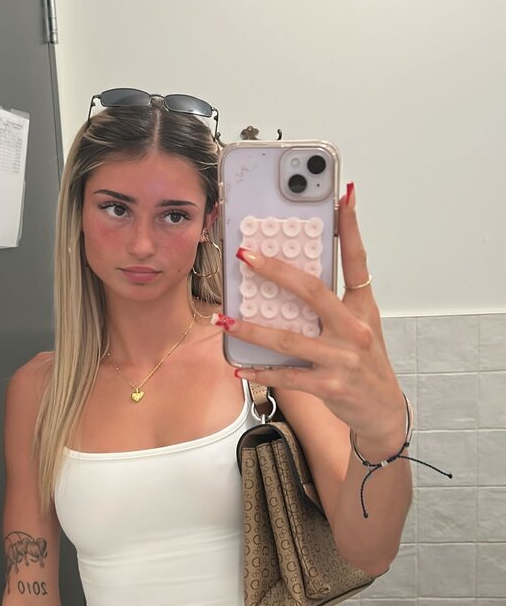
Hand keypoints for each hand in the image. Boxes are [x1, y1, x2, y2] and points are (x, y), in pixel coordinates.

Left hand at [218, 184, 404, 452]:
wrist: (383, 412)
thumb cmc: (365, 363)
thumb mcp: (360, 327)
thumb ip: (333, 304)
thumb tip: (291, 278)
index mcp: (363, 308)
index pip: (357, 260)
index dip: (351, 226)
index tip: (343, 193)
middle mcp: (355, 329)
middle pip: (312, 291)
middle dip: (275, 271)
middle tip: (245, 254)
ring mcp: (343, 358)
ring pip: (288, 339)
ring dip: (251, 330)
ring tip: (223, 320)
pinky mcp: (330, 386)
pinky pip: (286, 376)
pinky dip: (259, 371)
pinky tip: (237, 366)